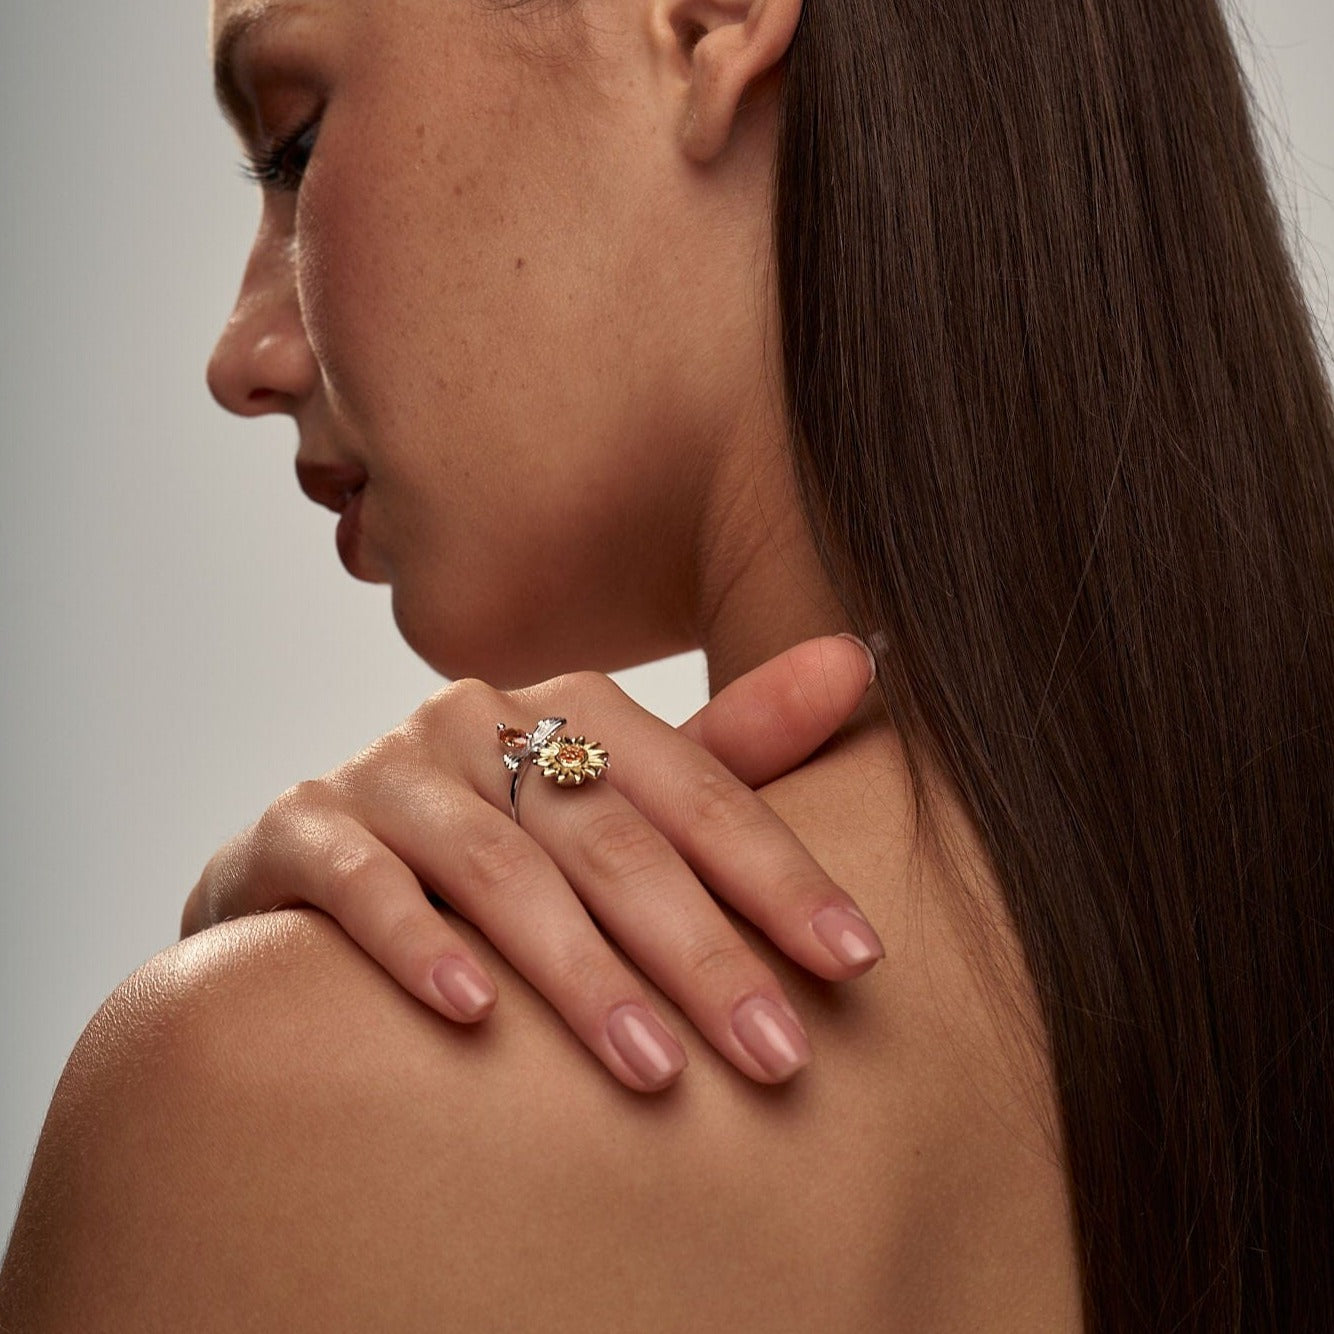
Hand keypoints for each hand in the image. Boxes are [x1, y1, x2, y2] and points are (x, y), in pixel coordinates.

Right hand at [181, 635, 884, 1092]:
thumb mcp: (612, 798)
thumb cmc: (496, 839)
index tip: (856, 960)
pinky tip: (473, 1014)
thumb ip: (731, 747)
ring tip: (654, 1067)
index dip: (780, 873)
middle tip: (776, 1052)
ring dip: (582, 970)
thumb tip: (859, 659)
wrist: (316, 864)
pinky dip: (418, 943)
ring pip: (500, 867)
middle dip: (700, 949)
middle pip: (610, 836)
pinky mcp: (299, 829)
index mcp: (571, 707)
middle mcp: (479, 721)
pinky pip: (363, 883)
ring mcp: (386, 770)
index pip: (699, 789)